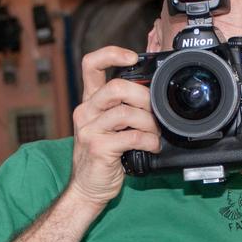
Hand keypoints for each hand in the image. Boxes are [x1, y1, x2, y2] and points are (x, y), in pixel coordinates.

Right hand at [68, 46, 161, 205]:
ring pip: (126, 112)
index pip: (91, 64)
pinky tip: (152, 146)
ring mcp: (90, 130)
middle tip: (155, 112)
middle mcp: (86, 112)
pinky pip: (132, 136)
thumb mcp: (109, 127)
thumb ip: (123, 108)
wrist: (87, 188)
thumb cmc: (104, 157)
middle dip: (144, 97)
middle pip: (116, 87)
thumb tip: (153, 96)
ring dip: (150, 123)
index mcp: (89, 102)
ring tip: (155, 133)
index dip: (111, 54)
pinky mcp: (99, 148)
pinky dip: (149, 141)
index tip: (132, 57)